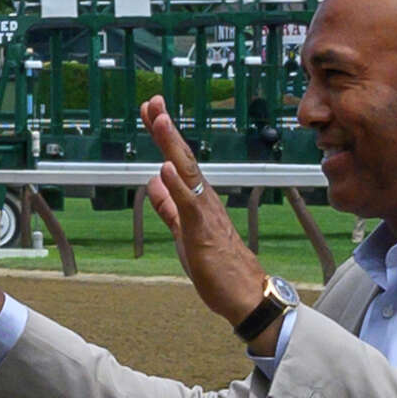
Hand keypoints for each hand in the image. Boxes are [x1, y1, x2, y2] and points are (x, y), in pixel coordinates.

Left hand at [141, 96, 274, 343]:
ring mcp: (206, 214)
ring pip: (188, 173)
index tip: (151, 110)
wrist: (246, 296)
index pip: (178, 162)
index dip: (163, 135)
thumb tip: (154, 182)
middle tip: (153, 101)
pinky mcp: (205, 233)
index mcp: (198, 200)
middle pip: (183, 158)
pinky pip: (190, 206)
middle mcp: (205, 200)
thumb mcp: (184, 233)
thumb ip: (169, 208)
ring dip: (171, 146)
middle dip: (166, 129)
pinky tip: (165, 169)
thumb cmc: (219, 267)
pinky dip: (178, 186)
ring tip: (158, 121)